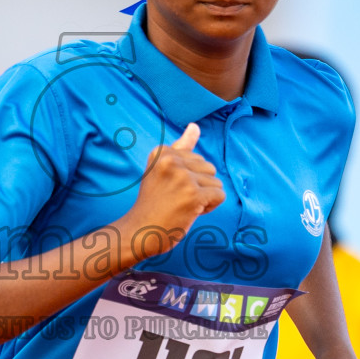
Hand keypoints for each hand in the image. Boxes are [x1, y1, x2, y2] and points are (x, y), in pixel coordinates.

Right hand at [119, 123, 225, 257]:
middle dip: (199, 186)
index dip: (189, 177)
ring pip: (216, 183)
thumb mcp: (162, 170)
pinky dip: (209, 207)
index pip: (197, 158)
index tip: (168, 188)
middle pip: (209, 168)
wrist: (140, 232)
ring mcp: (182, 178)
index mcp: (162, 152)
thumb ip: (181, 147)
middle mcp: (171, 161)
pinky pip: (219, 195)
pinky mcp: (193, 195)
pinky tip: (190, 212)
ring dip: (204, 198)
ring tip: (182, 206)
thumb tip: (195, 126)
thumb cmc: (153, 203)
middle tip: (175, 199)